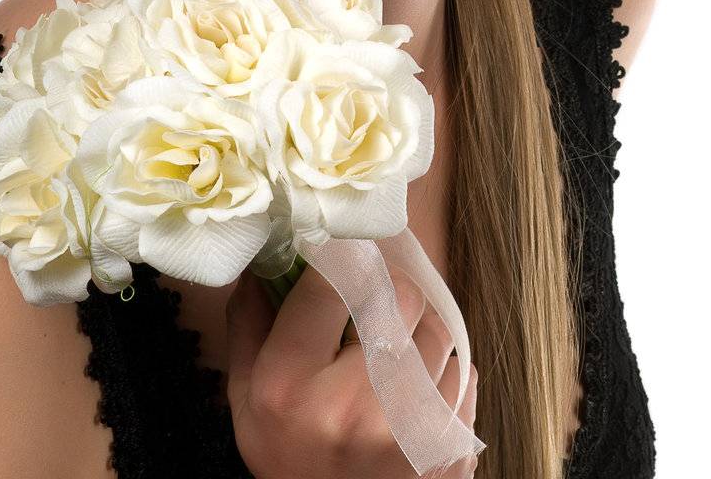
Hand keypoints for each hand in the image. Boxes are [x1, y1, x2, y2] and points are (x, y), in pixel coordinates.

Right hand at [225, 259, 479, 477]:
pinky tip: (415, 391)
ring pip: (438, 331)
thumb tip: (268, 254)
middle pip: (400, 297)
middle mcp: (352, 407)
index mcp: (291, 387)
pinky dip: (443, 371)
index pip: (333, 281)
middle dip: (388, 291)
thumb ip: (250, 322)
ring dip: (418, 332)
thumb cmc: (286, 455)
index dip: (340, 257)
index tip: (341, 258)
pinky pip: (465, 373)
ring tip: (393, 356)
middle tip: (373, 307)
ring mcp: (408, 432)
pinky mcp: (449, 449)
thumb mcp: (245, 398)